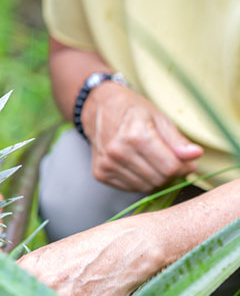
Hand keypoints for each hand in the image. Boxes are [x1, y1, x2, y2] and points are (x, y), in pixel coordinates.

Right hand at [83, 82, 202, 191]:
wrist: (100, 107)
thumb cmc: (132, 110)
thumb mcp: (159, 118)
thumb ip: (177, 140)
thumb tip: (196, 155)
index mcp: (135, 134)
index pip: (170, 167)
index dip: (184, 166)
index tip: (187, 161)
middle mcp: (118, 151)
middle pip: (159, 179)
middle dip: (169, 172)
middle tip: (167, 157)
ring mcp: (107, 163)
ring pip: (146, 187)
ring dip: (154, 177)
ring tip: (150, 158)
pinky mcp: (100, 173)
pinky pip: (131, 188)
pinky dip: (139, 179)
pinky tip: (136, 163)